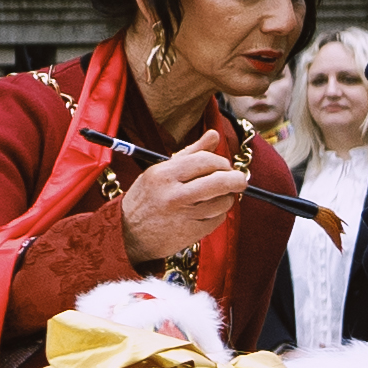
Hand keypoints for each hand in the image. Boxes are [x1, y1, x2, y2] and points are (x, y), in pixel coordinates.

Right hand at [113, 134, 256, 266]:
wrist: (127, 233)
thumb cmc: (146, 198)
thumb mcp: (161, 170)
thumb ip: (190, 152)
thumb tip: (214, 134)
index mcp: (164, 174)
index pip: (205, 160)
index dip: (221, 161)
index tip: (225, 166)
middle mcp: (173, 194)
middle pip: (219, 182)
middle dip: (237, 179)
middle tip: (239, 180)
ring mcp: (183, 216)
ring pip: (223, 202)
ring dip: (227, 198)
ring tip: (220, 196)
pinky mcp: (191, 233)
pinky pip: (218, 220)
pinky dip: (219, 214)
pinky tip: (209, 211)